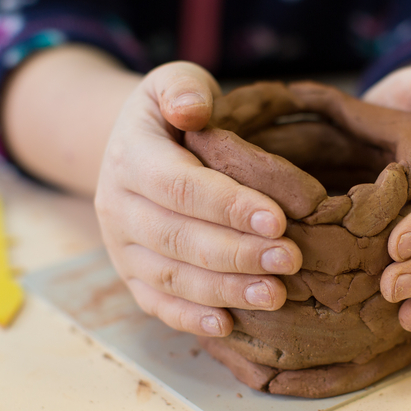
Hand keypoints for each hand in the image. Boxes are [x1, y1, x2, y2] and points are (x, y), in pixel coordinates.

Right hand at [95, 61, 302, 336]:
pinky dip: (191, 319)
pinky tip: (229, 326)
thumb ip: (184, 87)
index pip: (179, 186)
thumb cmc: (171, 116)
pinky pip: (158, 304)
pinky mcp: (133, 277)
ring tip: (276, 295)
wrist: (132, 151)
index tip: (278, 219)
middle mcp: (118, 207)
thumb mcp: (173, 84)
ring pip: (171, 277)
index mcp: (130, 157)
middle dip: (238, 253)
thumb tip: (193, 108)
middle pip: (179, 238)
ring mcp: (123, 248)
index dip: (228, 206)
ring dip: (224, 290)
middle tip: (292, 260)